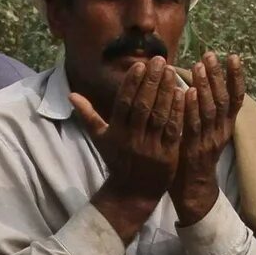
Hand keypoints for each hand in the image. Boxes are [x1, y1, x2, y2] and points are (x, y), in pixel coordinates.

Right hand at [70, 58, 184, 241]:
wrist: (132, 193)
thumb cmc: (117, 160)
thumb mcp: (100, 139)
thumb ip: (88, 115)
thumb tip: (71, 95)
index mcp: (116, 132)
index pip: (124, 103)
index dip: (132, 84)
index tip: (140, 65)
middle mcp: (133, 139)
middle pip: (143, 106)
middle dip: (152, 82)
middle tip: (161, 61)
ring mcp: (151, 147)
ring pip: (160, 115)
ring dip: (167, 92)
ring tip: (172, 72)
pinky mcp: (168, 154)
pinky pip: (174, 130)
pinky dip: (178, 112)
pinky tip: (185, 94)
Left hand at [172, 51, 244, 223]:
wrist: (193, 191)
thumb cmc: (196, 157)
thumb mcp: (207, 132)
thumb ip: (206, 111)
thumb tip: (200, 83)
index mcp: (226, 126)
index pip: (236, 98)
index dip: (236, 77)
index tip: (233, 56)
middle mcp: (222, 131)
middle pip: (223, 99)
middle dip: (218, 75)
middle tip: (210, 55)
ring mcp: (209, 141)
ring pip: (210, 110)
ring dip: (206, 86)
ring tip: (200, 66)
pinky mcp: (194, 150)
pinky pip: (193, 126)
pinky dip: (191, 108)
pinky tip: (187, 91)